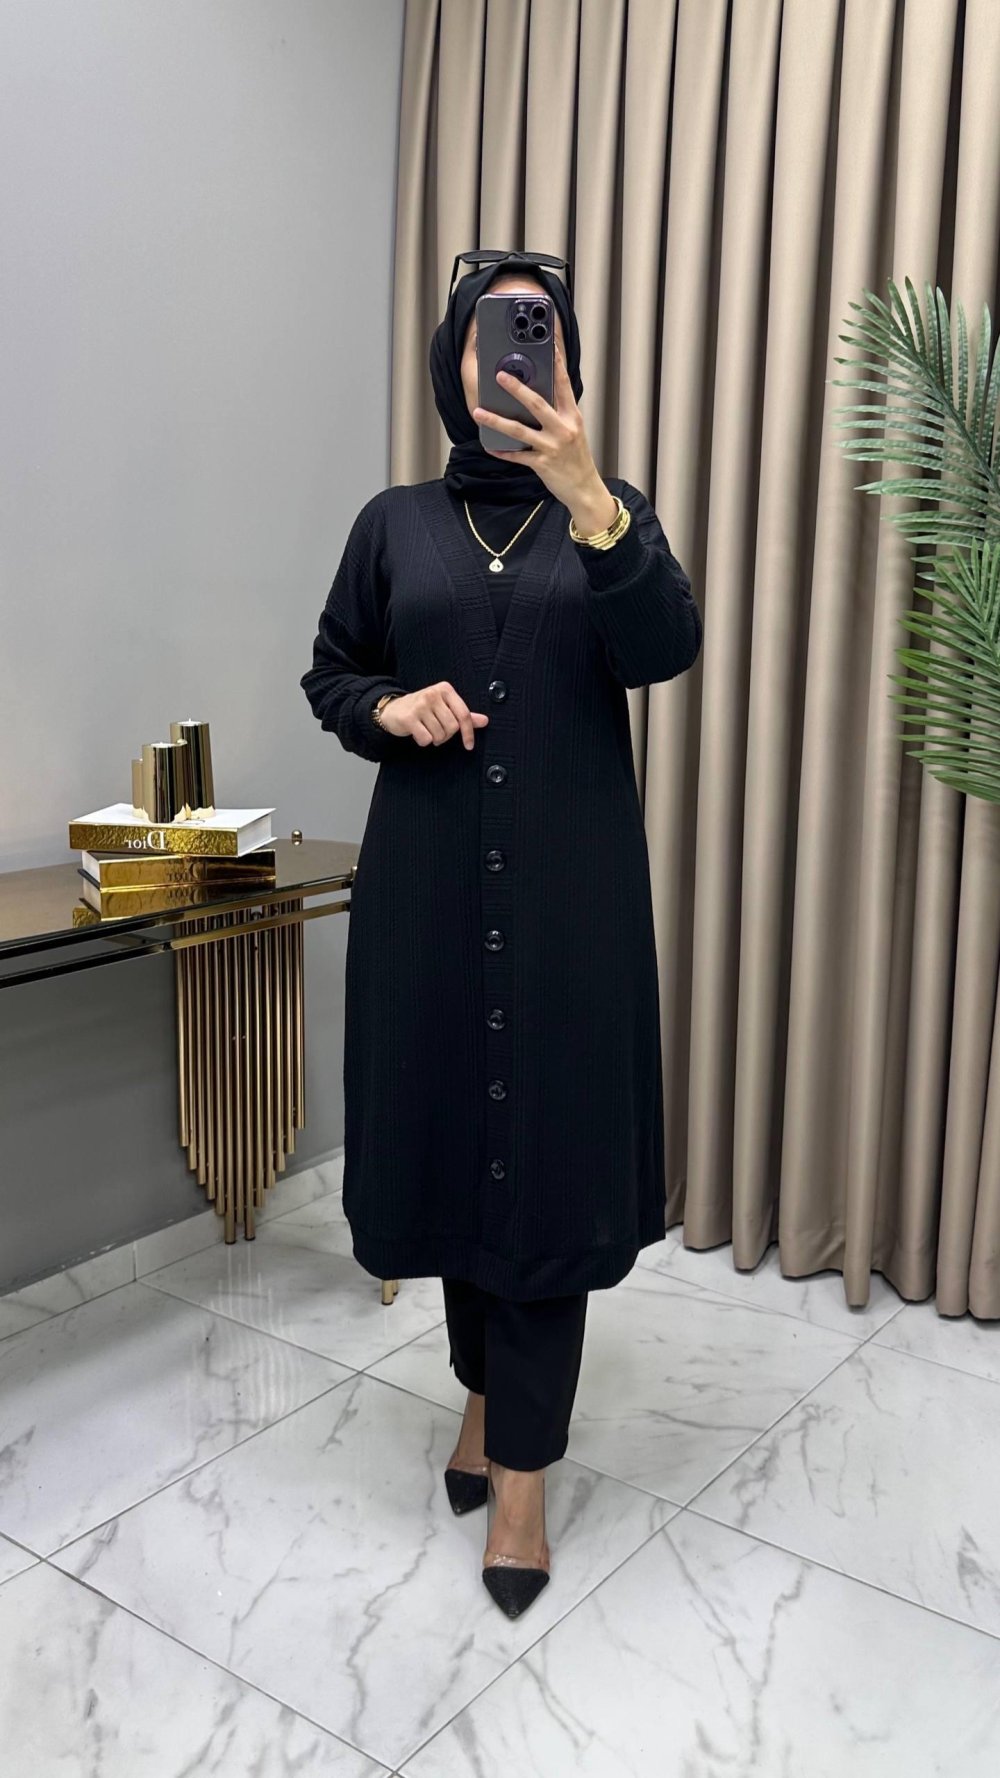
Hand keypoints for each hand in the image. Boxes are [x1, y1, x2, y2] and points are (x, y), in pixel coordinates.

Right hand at [380, 682, 488, 748]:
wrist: (393, 709)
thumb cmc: (422, 709)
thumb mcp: (444, 707)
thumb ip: (463, 715)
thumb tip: (485, 721)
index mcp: (445, 689)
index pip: (464, 714)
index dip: (468, 733)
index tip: (469, 745)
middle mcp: (433, 694)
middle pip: (452, 727)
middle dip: (446, 736)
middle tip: (437, 732)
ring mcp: (420, 705)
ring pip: (439, 735)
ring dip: (434, 739)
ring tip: (426, 731)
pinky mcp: (409, 717)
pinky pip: (426, 739)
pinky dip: (423, 741)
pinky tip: (418, 733)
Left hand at [472, 338, 615, 528]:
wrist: (584, 488)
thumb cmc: (576, 458)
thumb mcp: (574, 430)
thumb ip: (559, 412)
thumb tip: (537, 394)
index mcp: (572, 416)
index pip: (563, 384)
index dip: (556, 363)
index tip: (548, 345)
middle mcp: (563, 429)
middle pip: (537, 404)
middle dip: (517, 389)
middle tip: (500, 376)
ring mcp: (552, 447)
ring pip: (520, 431)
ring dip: (497, 421)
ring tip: (479, 412)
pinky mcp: (542, 465)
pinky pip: (518, 456)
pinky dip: (503, 452)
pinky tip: (490, 446)